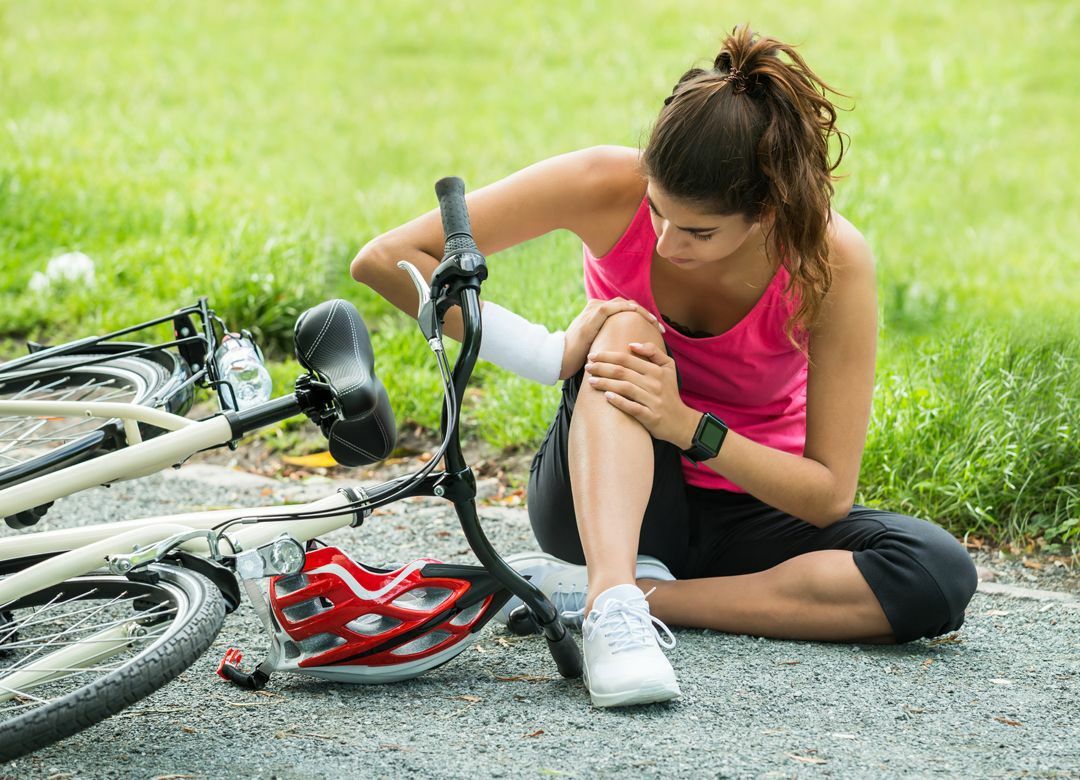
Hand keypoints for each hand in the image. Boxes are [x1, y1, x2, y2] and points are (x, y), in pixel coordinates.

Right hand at [560, 298, 664, 379]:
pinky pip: (613, 307)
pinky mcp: (592, 315)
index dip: (642, 318)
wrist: (558, 359)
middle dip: (645, 315)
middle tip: (660, 328)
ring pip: (623, 304)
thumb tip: (625, 352)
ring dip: (641, 312)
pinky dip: (628, 310)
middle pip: (627, 305)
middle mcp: (595, 308)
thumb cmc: (576, 358)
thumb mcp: (597, 348)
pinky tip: (640, 316)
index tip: (656, 331)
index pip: (624, 310)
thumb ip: (609, 343)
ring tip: (655, 324)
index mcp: (597, 314)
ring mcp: (593, 310)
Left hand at [584, 341, 698, 448]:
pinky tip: (606, 397)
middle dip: (602, 368)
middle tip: (587, 367)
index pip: (627, 359)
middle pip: (623, 372)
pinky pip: (633, 407)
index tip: (593, 355)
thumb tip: (632, 344)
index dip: (608, 356)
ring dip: (605, 383)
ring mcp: (653, 400)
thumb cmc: (669, 392)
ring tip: (591, 381)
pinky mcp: (651, 417)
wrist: (681, 422)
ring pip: (625, 388)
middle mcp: (655, 384)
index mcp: (657, 370)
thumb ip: (653, 352)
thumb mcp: (668, 368)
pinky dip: (619, 402)